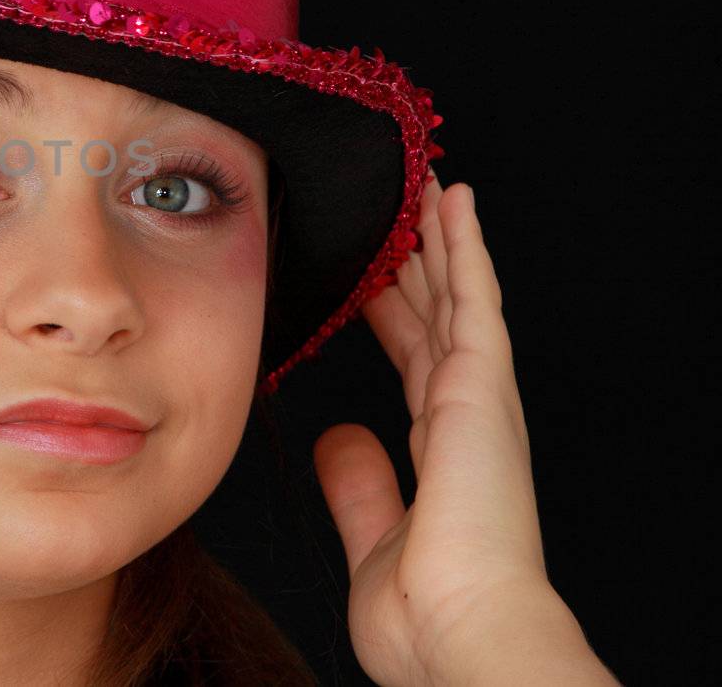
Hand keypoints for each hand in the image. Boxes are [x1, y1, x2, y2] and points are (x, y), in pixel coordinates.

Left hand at [312, 173, 612, 685]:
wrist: (462, 635)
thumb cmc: (426, 612)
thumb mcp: (373, 533)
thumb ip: (358, 484)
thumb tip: (337, 438)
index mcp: (442, 452)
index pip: (413, 363)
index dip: (398, 315)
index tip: (377, 280)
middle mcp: (466, 416)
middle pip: (438, 318)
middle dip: (421, 265)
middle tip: (403, 215)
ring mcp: (479, 398)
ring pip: (456, 295)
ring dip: (442, 238)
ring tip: (429, 186)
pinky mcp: (484, 386)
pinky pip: (473, 297)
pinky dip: (465, 246)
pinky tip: (455, 199)